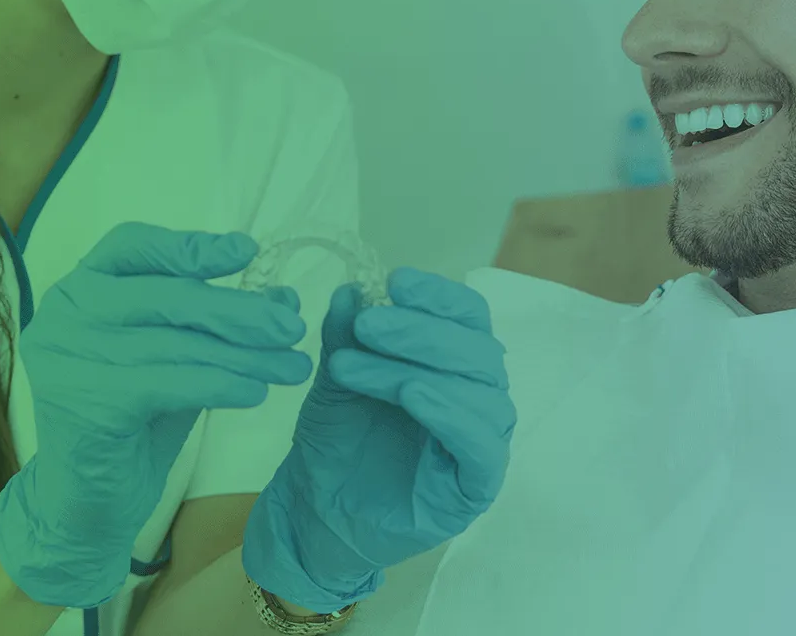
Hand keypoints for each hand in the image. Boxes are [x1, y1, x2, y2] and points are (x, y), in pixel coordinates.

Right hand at [0, 223, 312, 608]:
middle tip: (292, 328)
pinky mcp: (84, 403)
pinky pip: (168, 383)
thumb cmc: (135, 422)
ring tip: (293, 367)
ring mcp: (67, 358)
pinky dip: (219, 384)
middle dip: (238, 311)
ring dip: (245, 355)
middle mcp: (63, 314)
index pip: (132, 245)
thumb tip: (283, 295)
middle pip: (165, 295)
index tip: (248, 250)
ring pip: (176, 343)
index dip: (191, 245)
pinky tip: (256, 392)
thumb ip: (217, 323)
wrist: (89, 503)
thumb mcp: (179, 359)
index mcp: (79, 288)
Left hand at [242, 268, 515, 612]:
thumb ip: (348, 336)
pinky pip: (481, 446)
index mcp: (454, 366)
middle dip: (420, 329)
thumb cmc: (335, 443)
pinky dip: (451, 414)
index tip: (394, 281)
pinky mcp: (475, 487)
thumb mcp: (336, 379)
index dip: (439, 296)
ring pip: (478, 391)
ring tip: (356, 366)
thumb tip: (354, 288)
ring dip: (419, 366)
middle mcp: (478, 399)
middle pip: (476, 350)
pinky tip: (413, 395)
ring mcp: (481, 444)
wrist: (315, 514)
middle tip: (368, 324)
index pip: (469, 319)